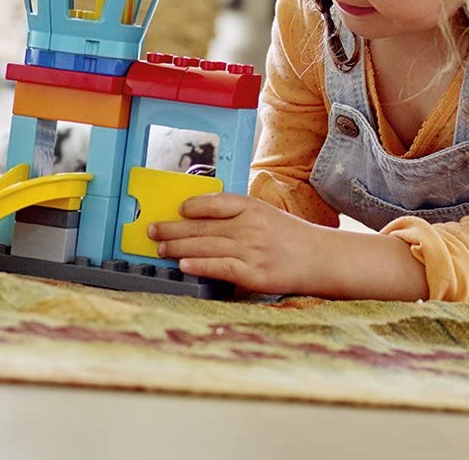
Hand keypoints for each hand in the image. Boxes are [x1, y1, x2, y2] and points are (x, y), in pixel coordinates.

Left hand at [147, 193, 323, 294]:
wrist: (323, 260)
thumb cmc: (291, 237)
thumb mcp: (265, 214)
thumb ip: (236, 214)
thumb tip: (199, 215)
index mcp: (252, 208)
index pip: (216, 202)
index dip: (193, 205)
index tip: (176, 209)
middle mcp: (250, 227)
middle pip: (203, 226)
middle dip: (173, 229)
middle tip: (152, 230)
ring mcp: (252, 251)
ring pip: (207, 246)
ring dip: (178, 247)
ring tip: (159, 249)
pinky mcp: (255, 275)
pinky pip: (221, 268)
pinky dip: (200, 265)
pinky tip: (184, 265)